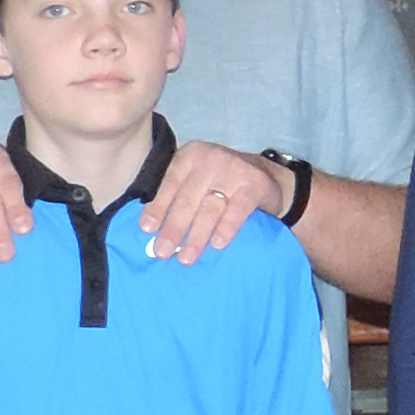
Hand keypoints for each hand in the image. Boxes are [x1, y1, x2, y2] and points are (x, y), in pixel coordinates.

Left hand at [142, 140, 272, 263]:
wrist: (266, 175)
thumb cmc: (221, 183)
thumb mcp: (196, 179)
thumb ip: (177, 195)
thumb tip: (152, 231)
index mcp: (191, 156)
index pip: (170, 183)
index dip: (158, 208)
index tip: (147, 230)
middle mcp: (211, 159)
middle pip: (188, 198)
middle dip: (174, 228)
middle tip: (162, 252)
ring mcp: (234, 170)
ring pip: (210, 207)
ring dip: (197, 235)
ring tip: (186, 258)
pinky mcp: (255, 183)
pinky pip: (238, 210)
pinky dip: (227, 228)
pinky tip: (217, 244)